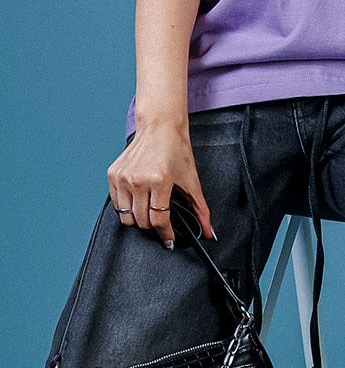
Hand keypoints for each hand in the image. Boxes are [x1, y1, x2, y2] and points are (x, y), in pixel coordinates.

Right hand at [107, 120, 214, 248]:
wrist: (159, 126)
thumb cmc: (176, 150)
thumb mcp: (192, 179)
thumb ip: (200, 208)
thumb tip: (209, 232)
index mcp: (159, 181)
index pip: (158, 220)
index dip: (165, 234)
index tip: (169, 240)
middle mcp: (137, 180)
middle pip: (141, 222)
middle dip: (153, 227)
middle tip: (161, 221)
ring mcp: (123, 177)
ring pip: (126, 217)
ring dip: (138, 219)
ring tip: (149, 210)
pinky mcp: (113, 175)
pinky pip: (117, 204)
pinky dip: (127, 207)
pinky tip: (139, 199)